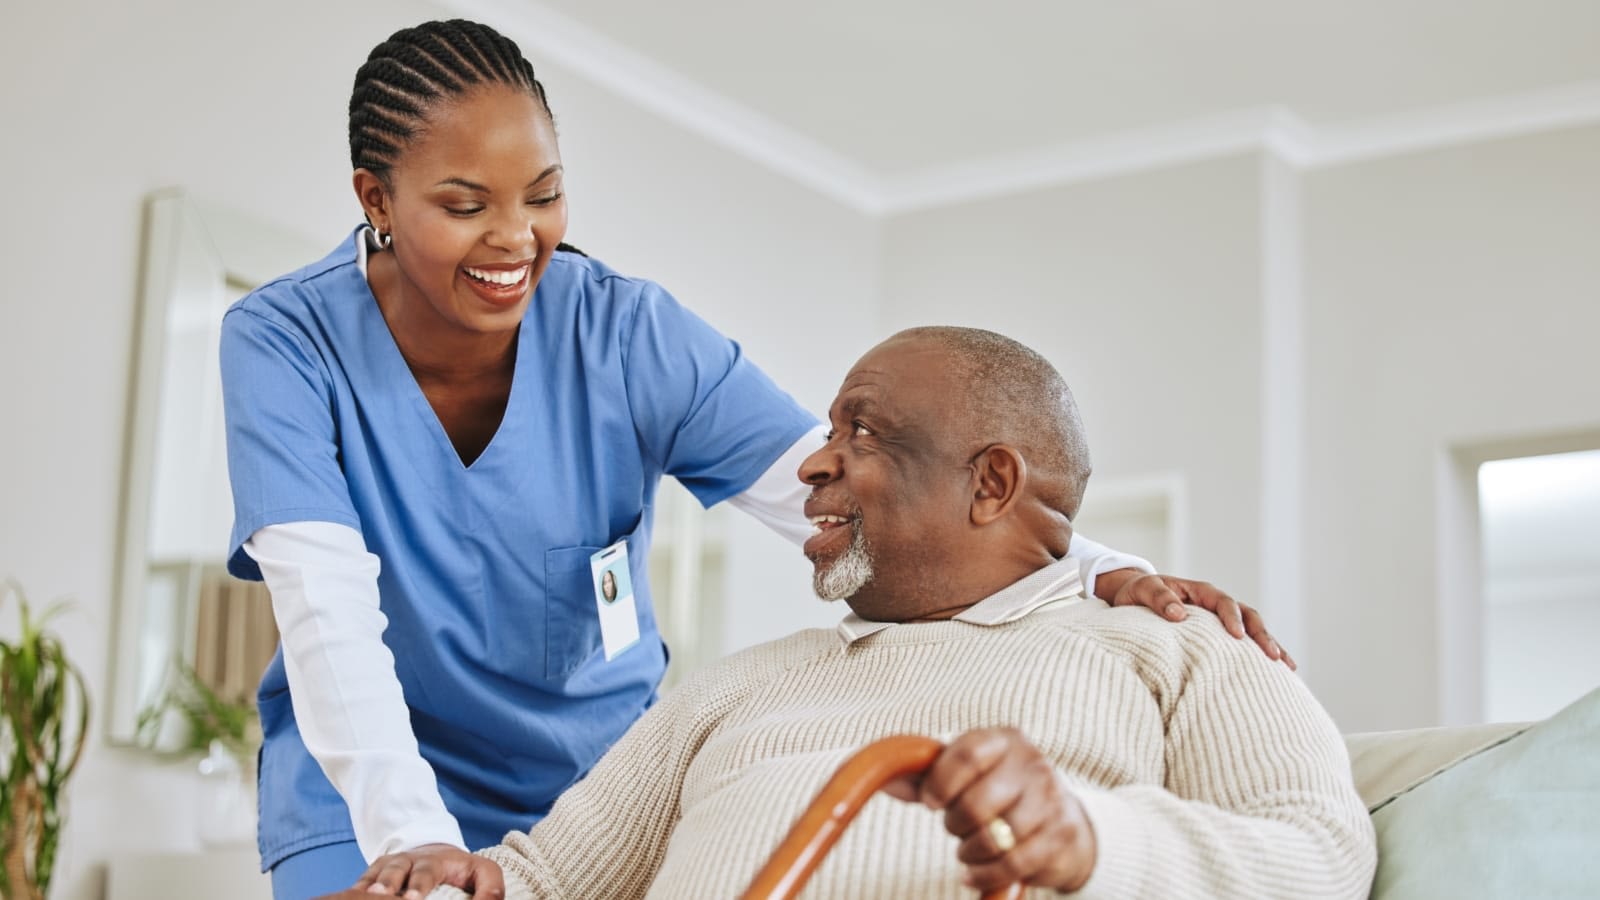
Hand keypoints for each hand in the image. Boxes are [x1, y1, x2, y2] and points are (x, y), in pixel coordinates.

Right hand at [318, 843, 503, 899]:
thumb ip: (491, 889)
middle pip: (396, 870)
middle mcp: (408, 861)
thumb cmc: (462, 870)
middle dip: (389, 884)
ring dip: (369, 886)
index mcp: (435, 860)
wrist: (435, 852)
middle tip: (383, 896)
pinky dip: (355, 889)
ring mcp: (388, 867)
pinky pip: (360, 881)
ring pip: (375, 874)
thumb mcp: (483, 873)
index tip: (413, 899)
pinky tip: (351, 896)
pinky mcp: (373, 875)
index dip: (419, 885)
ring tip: (367, 896)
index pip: (427, 871)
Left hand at [884, 728, 1095, 892]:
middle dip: (955, 823)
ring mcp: (1050, 800)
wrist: (1061, 818)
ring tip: (967, 848)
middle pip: (977, 803)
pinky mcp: (1060, 835)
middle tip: (954, 826)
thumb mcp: (966, 772)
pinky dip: (984, 874)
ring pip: (995, 838)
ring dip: (970, 851)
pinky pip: (1012, 864)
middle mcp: (1032, 764)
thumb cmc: (999, 789)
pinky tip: (973, 873)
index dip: (940, 783)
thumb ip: (925, 775)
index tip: (929, 802)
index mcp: (1004, 739)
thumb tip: (886, 781)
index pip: (966, 754)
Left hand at [1097, 570, 1295, 668]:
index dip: (1232, 618)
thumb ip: (1158, 598)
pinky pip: (1244, 644)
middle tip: (1273, 656)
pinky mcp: (1219, 636)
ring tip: (1288, 667)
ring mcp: (1221, 620)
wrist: (1134, 597)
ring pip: (1253, 630)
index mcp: (1201, 592)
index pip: (1224, 603)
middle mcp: (1216, 605)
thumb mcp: (1143, 590)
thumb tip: (1179, 614)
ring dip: (1270, 646)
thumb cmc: (1138, 593)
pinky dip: (1260, 656)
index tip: (1237, 637)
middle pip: (1248, 616)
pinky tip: (1276, 674)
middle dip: (1262, 635)